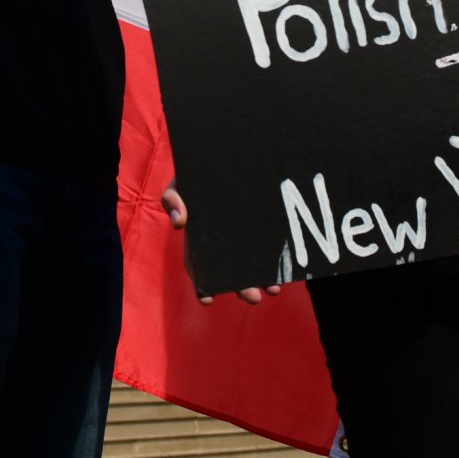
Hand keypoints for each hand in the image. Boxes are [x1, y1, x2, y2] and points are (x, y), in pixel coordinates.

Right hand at [161, 183, 282, 306]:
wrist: (228, 156)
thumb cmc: (198, 173)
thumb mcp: (181, 182)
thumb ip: (173, 198)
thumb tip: (179, 222)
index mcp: (201, 236)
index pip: (199, 265)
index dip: (202, 284)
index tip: (208, 301)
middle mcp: (223, 241)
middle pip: (231, 271)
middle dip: (241, 287)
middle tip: (253, 298)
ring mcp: (245, 234)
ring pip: (253, 263)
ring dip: (263, 280)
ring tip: (273, 290)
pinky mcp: (263, 226)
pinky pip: (270, 247)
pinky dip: (277, 261)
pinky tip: (286, 271)